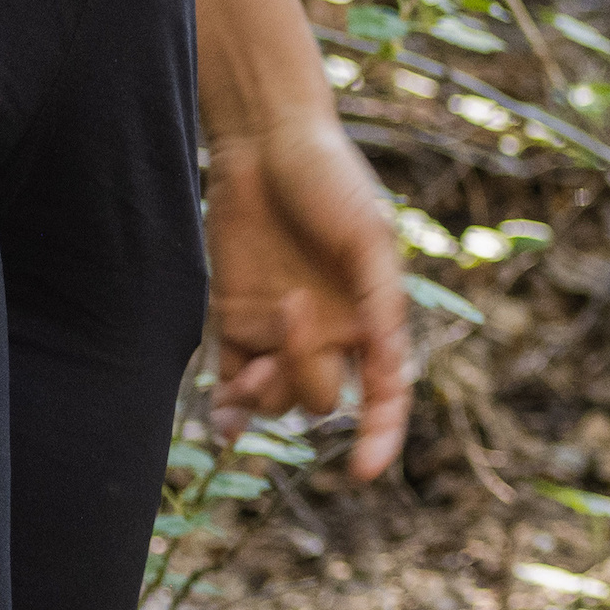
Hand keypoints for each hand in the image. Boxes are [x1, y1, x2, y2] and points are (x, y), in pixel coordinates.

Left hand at [205, 110, 415, 477]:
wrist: (265, 139)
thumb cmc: (330, 182)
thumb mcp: (368, 239)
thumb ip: (380, 304)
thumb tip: (388, 371)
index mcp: (371, 321)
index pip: (386, 398)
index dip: (381, 438)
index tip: (362, 470)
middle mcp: (329, 335)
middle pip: (321, 396)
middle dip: (305, 371)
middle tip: (291, 312)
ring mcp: (278, 333)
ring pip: (276, 400)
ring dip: (264, 394)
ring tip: (251, 361)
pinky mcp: (232, 322)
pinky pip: (231, 385)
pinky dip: (227, 409)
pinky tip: (221, 416)